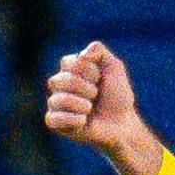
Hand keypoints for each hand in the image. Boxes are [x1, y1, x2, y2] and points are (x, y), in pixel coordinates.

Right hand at [43, 42, 166, 174]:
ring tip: (90, 109)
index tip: (99, 78)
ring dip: (81, 104)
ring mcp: (56, 103)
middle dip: (84, 88)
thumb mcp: (114, 67)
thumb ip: (99, 51)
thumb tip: (81, 55)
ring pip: (56, 100)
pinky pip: (52, 119)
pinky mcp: (55, 123)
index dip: (87, 70)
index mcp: (70, 69)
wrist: (122, 122)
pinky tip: (84, 121)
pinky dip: (72, 120)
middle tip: (96, 95)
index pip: (67, 63)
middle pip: (58, 81)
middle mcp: (59, 85)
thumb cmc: (117, 95)